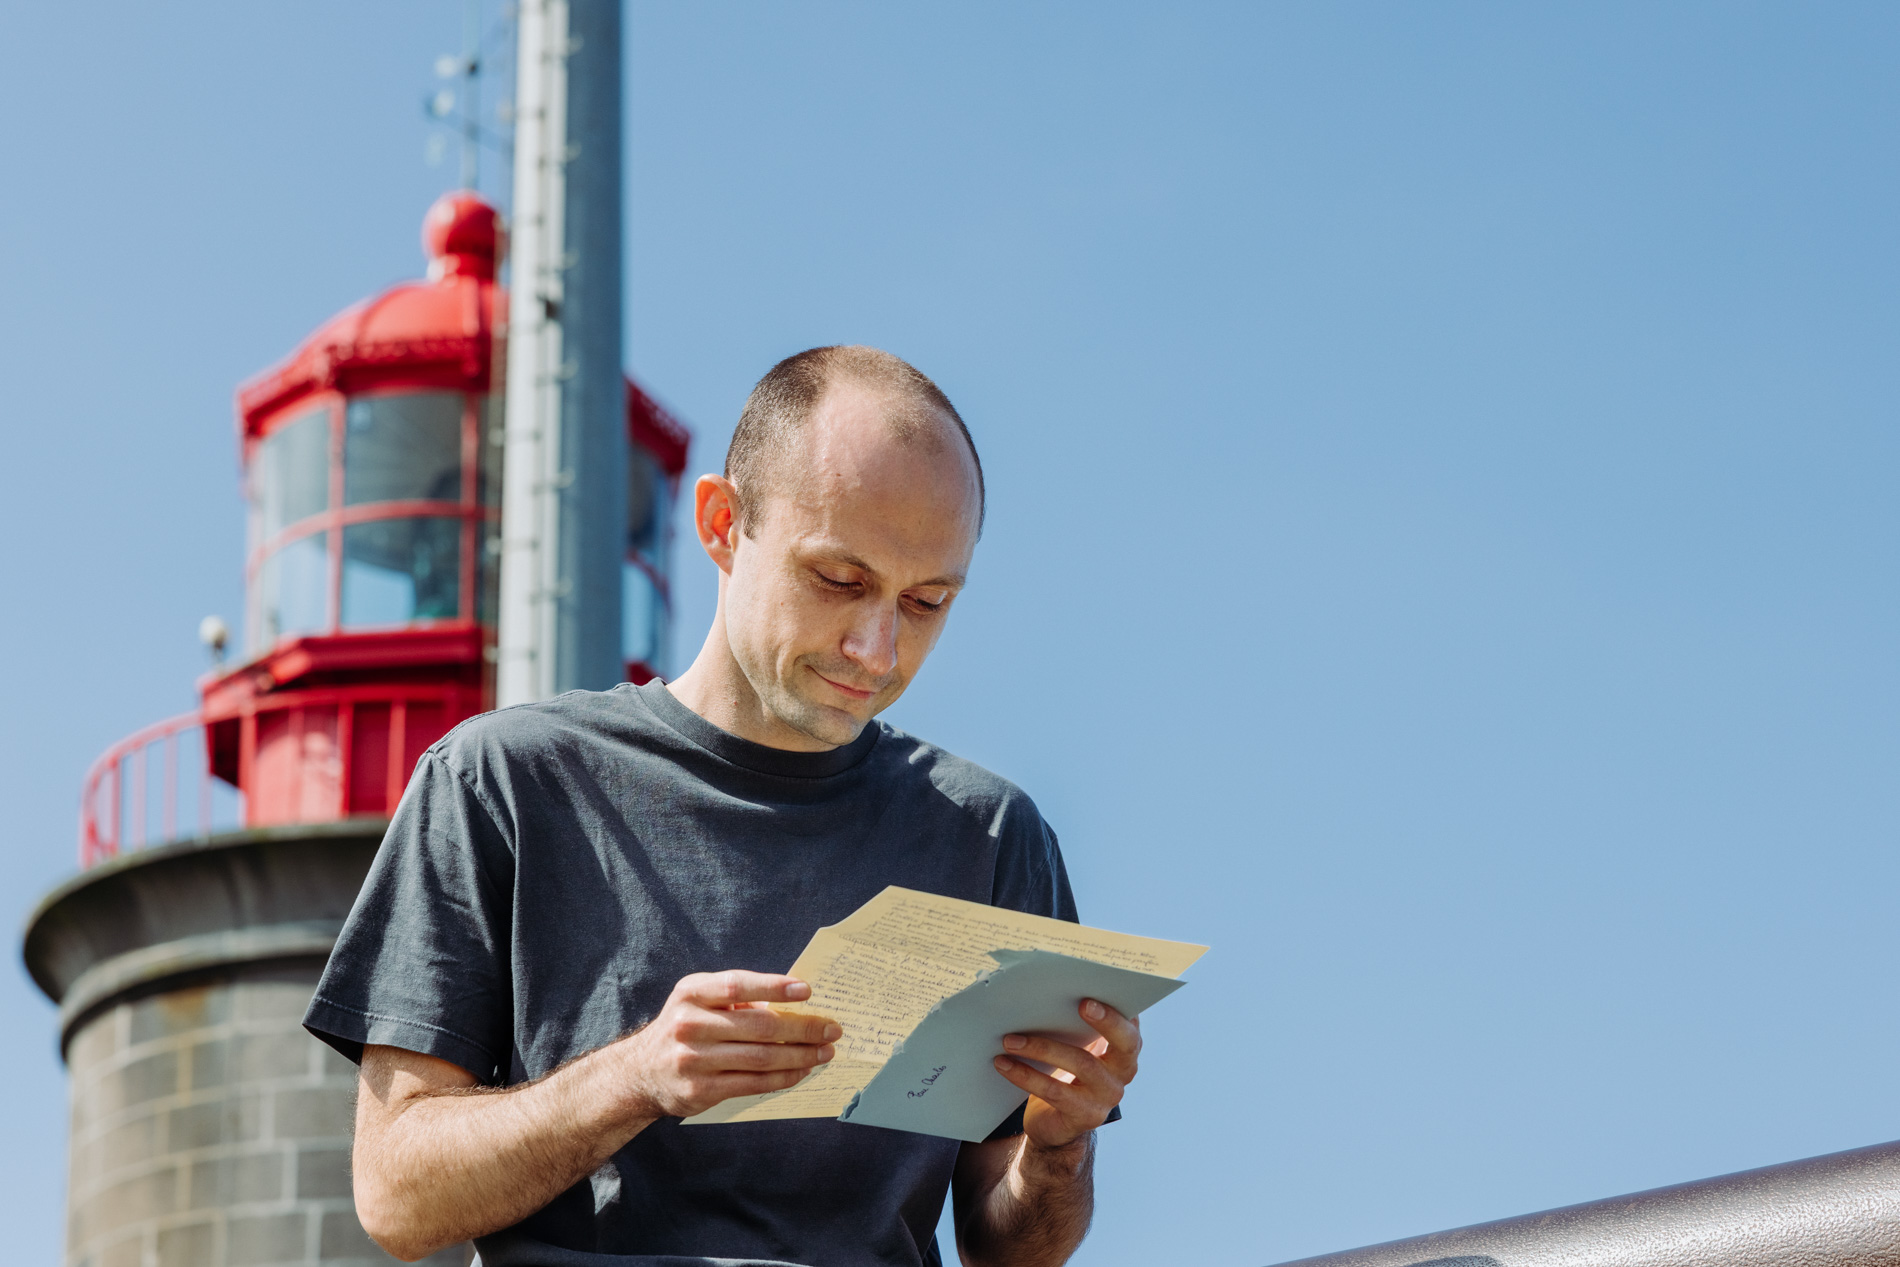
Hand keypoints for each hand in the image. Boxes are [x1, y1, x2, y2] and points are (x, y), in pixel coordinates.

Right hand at [616, 971, 839, 1118]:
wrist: (641, 1072)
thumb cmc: (684, 1027)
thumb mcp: (699, 1001)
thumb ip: (736, 999)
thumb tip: (793, 1003)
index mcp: (691, 993)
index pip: (737, 986)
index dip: (773, 986)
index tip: (807, 990)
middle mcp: (689, 1024)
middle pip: (758, 1026)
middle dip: (802, 1028)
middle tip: (831, 1029)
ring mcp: (693, 1060)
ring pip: (760, 1058)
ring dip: (800, 1056)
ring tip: (824, 1052)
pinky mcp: (701, 1090)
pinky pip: (752, 1084)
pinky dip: (783, 1078)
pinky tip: (801, 1071)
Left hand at [992, 999, 1139, 1148]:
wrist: (1055, 1125)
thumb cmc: (1063, 1072)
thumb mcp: (1075, 1047)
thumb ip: (1075, 1024)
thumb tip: (1047, 989)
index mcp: (1124, 1050)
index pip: (1133, 1026)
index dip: (1121, 1011)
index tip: (1099, 993)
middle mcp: (1124, 1073)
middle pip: (1123, 1045)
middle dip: (1106, 1022)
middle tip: (1081, 1004)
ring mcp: (1107, 1097)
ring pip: (1081, 1064)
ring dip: (1042, 1048)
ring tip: (1010, 1040)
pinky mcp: (1085, 1115)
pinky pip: (1054, 1091)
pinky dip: (1025, 1075)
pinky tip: (1003, 1064)